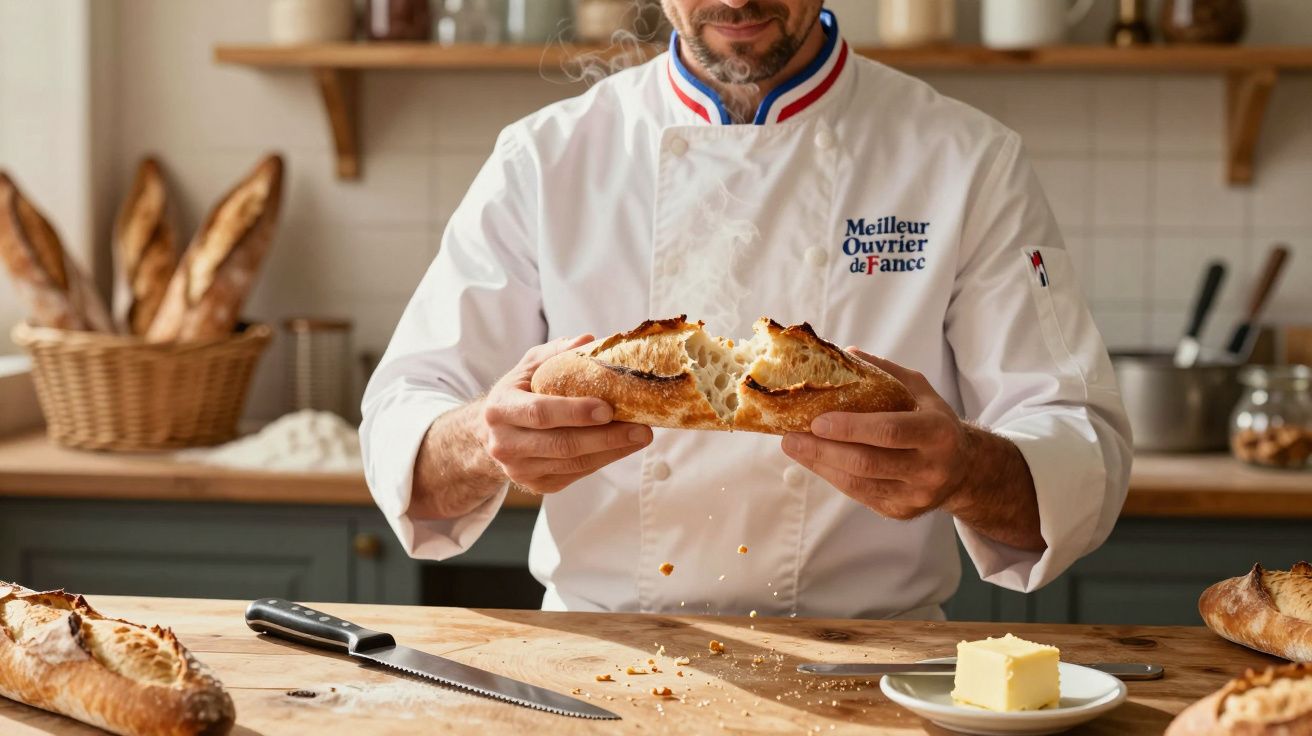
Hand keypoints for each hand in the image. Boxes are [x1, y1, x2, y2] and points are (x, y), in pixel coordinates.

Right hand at [479, 335, 652, 493]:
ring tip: (640, 437)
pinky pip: (575, 475)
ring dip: (611, 451)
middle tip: (640, 428)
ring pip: (573, 464)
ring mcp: (520, 469)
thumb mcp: (526, 369)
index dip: (575, 412)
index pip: (540, 413)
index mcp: (500, 409)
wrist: (490, 436)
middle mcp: (505, 444)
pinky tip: (622, 447)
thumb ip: (554, 354)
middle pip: (562, 445)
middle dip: (606, 438)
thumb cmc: (516, 395)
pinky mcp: (536, 485)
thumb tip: (588, 340)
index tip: (608, 408)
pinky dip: (602, 460)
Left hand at [780, 349, 974, 520]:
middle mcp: (930, 468)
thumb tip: (845, 353)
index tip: (816, 421)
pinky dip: (833, 477)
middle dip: (823, 451)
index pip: (889, 431)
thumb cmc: (934, 422)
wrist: (965, 470)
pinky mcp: (901, 511)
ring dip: (820, 465)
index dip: (850, 428)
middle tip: (790, 438)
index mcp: (937, 433)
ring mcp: (916, 495)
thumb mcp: (920, 391)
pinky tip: (815, 461)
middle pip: (867, 462)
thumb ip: (886, 372)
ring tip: (794, 447)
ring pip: (858, 483)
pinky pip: (859, 495)